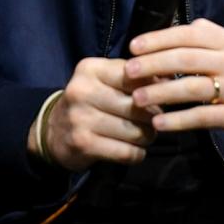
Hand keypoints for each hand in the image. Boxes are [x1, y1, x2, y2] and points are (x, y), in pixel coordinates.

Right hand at [28, 56, 156, 170]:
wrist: (53, 132)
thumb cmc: (90, 102)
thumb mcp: (105, 81)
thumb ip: (135, 77)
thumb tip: (170, 79)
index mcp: (90, 69)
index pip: (135, 76)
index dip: (153, 89)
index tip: (157, 97)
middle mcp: (83, 90)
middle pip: (139, 106)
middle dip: (154, 117)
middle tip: (154, 121)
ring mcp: (81, 118)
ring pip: (136, 131)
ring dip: (147, 137)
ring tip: (145, 135)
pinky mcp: (83, 144)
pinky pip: (127, 152)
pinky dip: (137, 154)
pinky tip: (134, 150)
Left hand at [123, 18, 223, 144]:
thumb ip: (210, 38)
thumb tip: (174, 30)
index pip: (189, 34)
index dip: (159, 39)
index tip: (134, 46)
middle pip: (186, 58)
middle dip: (153, 64)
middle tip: (129, 71)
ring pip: (191, 88)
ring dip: (160, 93)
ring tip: (137, 99)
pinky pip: (203, 116)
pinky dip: (179, 120)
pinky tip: (161, 124)